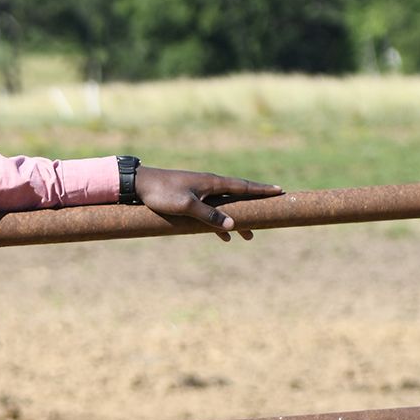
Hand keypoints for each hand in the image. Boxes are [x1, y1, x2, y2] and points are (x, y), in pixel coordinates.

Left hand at [135, 166, 281, 241]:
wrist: (140, 184)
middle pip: (238, 198)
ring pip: (225, 208)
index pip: (243, 186)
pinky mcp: (189, 199)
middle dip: (254, 209)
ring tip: (249, 235)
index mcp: (213, 183)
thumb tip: (232, 226)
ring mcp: (200, 192)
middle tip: (270, 217)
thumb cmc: (162, 193)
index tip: (279, 191)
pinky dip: (219, 223)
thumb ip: (209, 215)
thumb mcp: (186, 206)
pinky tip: (224, 236)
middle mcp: (210, 185)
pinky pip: (211, 212)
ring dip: (237, 221)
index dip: (261, 190)